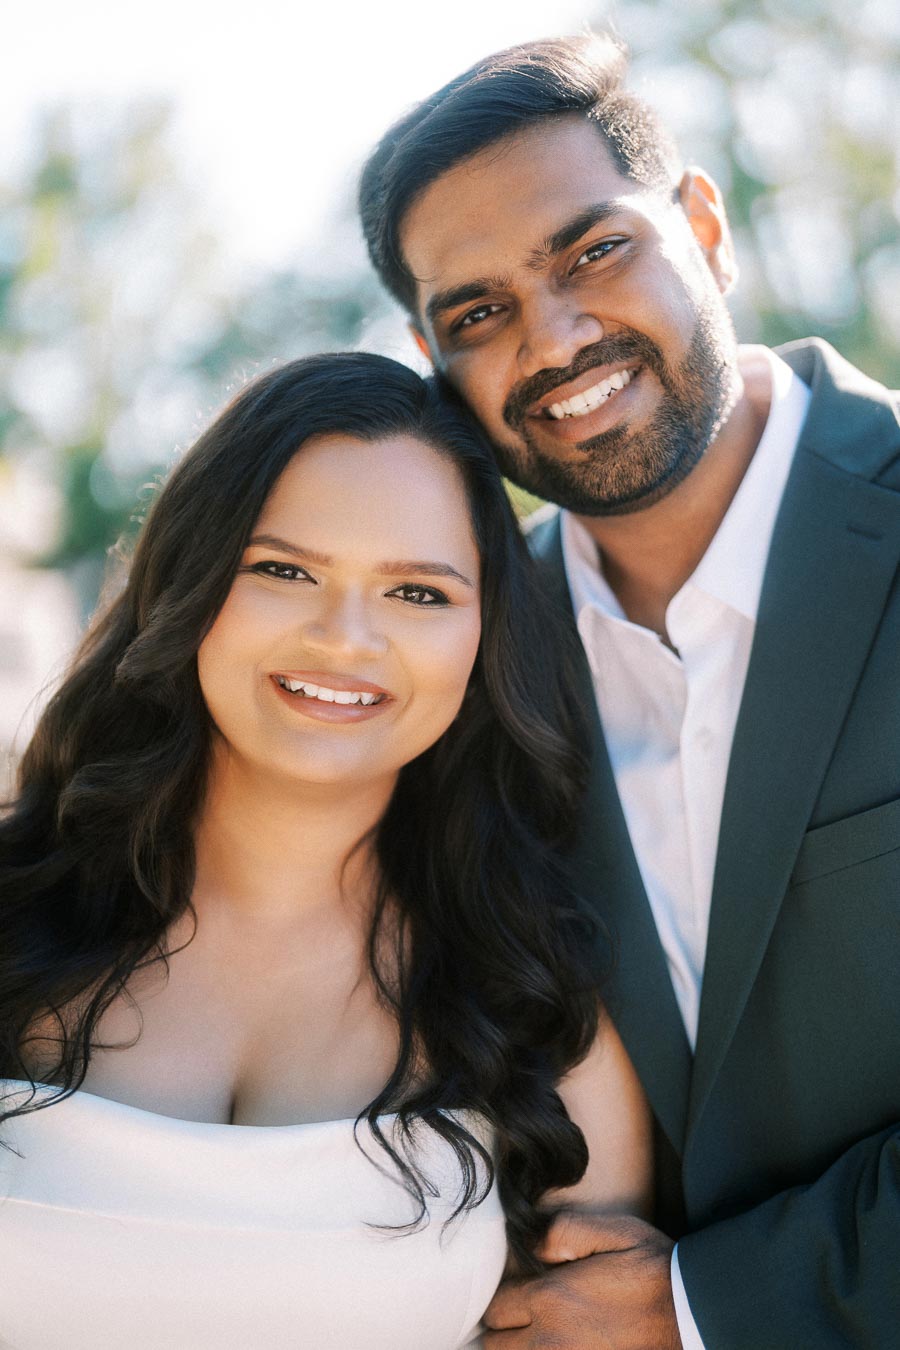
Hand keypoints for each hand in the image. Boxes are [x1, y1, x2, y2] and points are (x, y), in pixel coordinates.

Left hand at [483, 1211, 680, 1348]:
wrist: (695, 1315)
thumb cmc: (655, 1270)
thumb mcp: (613, 1231)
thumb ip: (563, 1231)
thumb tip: (529, 1245)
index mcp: (551, 1298)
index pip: (496, 1307)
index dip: (502, 1300)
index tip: (516, 1295)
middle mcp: (551, 1340)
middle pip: (495, 1347)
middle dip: (503, 1333)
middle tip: (519, 1322)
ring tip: (535, 1339)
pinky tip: (556, 1348)